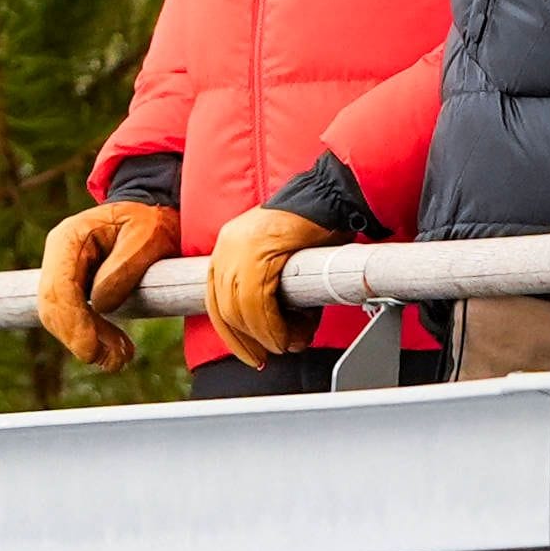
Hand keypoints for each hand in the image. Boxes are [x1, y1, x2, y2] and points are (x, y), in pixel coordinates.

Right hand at [36, 202, 180, 371]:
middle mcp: (60, 255)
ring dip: (88, 343)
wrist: (154, 214)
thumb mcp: (149, 235)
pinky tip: (117, 352)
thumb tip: (101, 304)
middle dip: (80, 339)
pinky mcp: (75, 288)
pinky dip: (94, 337)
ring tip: (119, 360)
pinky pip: (76, 318)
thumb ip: (125, 267)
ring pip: (63, 318)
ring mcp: (64, 272)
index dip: (73, 321)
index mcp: (71, 237)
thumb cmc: (152, 221)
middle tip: (113, 362)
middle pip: (55, 307)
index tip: (90, 349)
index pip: (60, 286)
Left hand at [205, 206, 346, 368]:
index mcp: (227, 246)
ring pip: (240, 310)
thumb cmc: (315, 227)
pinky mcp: (259, 251)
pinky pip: (258, 303)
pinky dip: (273, 326)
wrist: (333, 197)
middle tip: (273, 354)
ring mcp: (240, 247)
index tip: (251, 353)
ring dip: (265, 336)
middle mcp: (227, 246)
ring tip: (289, 344)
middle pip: (225, 309)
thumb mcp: (279, 258)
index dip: (233, 333)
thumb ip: (269, 290)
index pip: (216, 301)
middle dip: (248, 341)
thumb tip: (275, 335)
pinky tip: (290, 335)